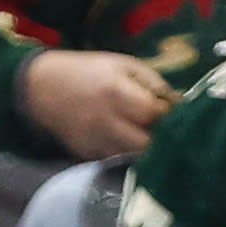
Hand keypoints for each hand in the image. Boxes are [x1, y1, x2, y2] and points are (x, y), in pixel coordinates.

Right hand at [22, 49, 174, 157]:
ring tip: (150, 136)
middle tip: (166, 130)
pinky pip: (118, 161)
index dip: (169, 115)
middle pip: (147, 144)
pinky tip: (130, 142)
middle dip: (161, 139)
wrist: (44, 88)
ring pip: (134, 158)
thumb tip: (182, 105)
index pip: (153, 113)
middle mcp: (104, 121)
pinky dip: (128, 155)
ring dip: (147, 150)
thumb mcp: (123, 65)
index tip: (174, 112)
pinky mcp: (88, 156)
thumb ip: (154, 84)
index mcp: (115, 91)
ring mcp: (95, 142)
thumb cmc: (91, 72)